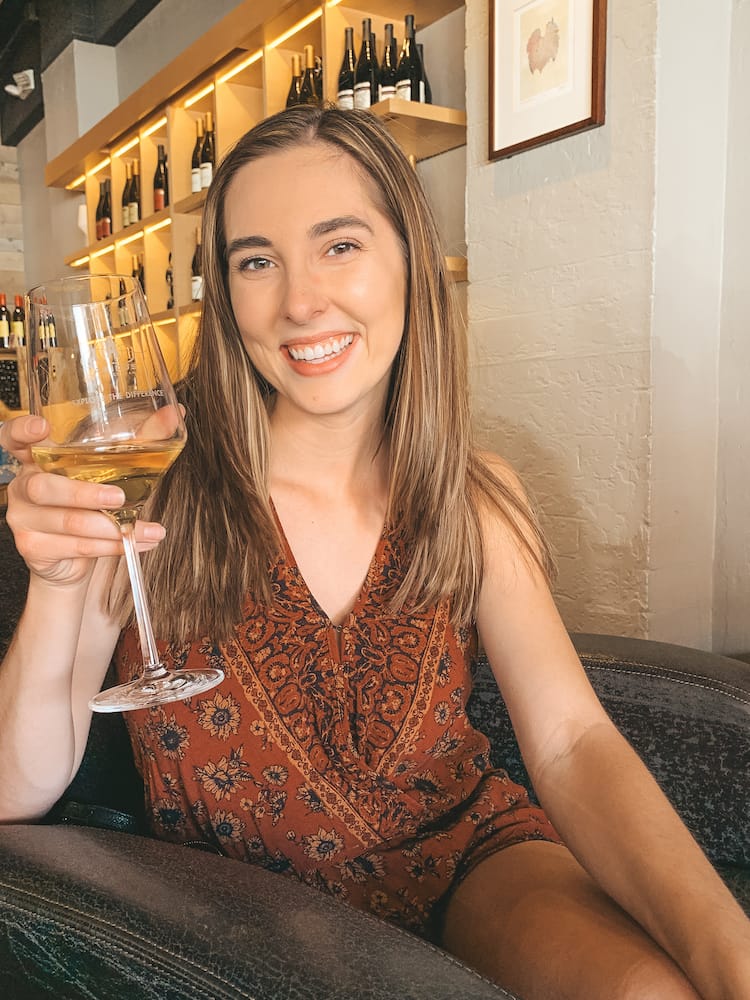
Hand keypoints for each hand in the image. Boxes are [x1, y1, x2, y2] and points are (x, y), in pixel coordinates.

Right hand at [1, 414, 165, 586]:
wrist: (74, 558)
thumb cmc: (94, 504)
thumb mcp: (116, 468)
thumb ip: (143, 439)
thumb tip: (174, 413)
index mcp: (37, 458)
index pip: (13, 438)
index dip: (21, 431)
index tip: (41, 428)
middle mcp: (24, 486)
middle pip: (44, 487)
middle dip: (85, 494)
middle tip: (119, 498)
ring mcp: (24, 519)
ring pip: (68, 522)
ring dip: (112, 528)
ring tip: (147, 529)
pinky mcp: (34, 547)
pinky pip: (76, 547)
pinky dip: (112, 547)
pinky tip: (134, 542)